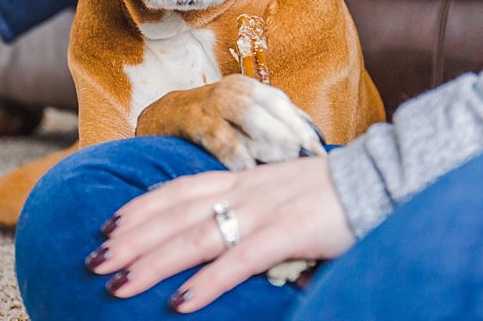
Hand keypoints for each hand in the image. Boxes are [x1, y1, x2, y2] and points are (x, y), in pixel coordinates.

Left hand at [91, 157, 354, 312]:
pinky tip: (180, 303)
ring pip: (196, 237)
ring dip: (152, 263)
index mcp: (248, 180)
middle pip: (176, 215)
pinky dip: (206, 282)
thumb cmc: (342, 195)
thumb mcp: (290, 195)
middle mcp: (249, 191)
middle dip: (131, 240)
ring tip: (118, 285)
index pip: (182, 189)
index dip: (143, 208)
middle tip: (94, 262)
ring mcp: (267, 211)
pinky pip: (238, 261)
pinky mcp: (290, 233)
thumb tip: (235, 238)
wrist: (388, 178)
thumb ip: (259, 212)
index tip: (109, 225)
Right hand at [133, 74, 327, 171]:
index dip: (303, 129)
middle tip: (303, 159)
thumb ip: (277, 127)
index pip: (283, 105)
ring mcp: (211, 103)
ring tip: (284, 162)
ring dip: (268, 141)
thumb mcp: (245, 118)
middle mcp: (233, 91)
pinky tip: (249, 172)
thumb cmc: (214, 125)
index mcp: (250, 88)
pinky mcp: (191, 120)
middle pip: (269, 108)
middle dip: (289, 134)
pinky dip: (236, 155)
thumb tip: (316, 147)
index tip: (321, 154)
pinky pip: (220, 137)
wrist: (161, 119)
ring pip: (248, 117)